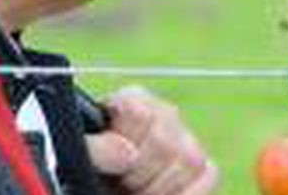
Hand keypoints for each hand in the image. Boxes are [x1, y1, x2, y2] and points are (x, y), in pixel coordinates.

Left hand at [86, 85, 220, 194]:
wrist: (100, 185)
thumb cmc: (85, 173)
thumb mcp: (78, 155)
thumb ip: (96, 147)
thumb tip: (127, 153)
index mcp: (131, 102)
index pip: (140, 115)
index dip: (125, 148)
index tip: (113, 167)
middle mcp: (164, 115)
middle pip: (167, 143)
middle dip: (140, 175)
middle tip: (122, 184)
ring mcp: (187, 141)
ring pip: (191, 161)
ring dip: (160, 188)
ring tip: (137, 192)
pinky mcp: (204, 168)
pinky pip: (209, 176)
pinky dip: (187, 194)